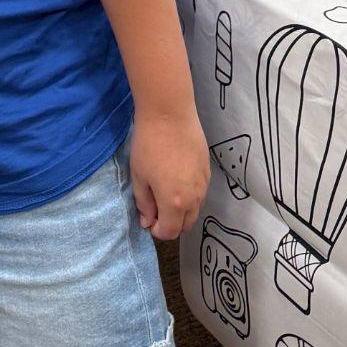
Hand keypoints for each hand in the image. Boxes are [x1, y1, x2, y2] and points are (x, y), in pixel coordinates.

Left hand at [130, 106, 209, 240]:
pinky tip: (176, 176)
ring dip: (181, 210)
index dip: (157, 230)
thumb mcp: (139, 175)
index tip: (147, 218)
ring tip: (164, 190)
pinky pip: (200, 192)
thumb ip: (144, 202)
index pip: (170, 232)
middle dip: (170, 223)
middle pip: (186, 225)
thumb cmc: (149, 144)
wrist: (170, 113)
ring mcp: (204, 184)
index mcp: (175, 203)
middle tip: (155, 206)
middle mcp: (194, 199)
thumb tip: (147, 221)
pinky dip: (189, 194)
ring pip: (195, 209)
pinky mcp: (208, 170)